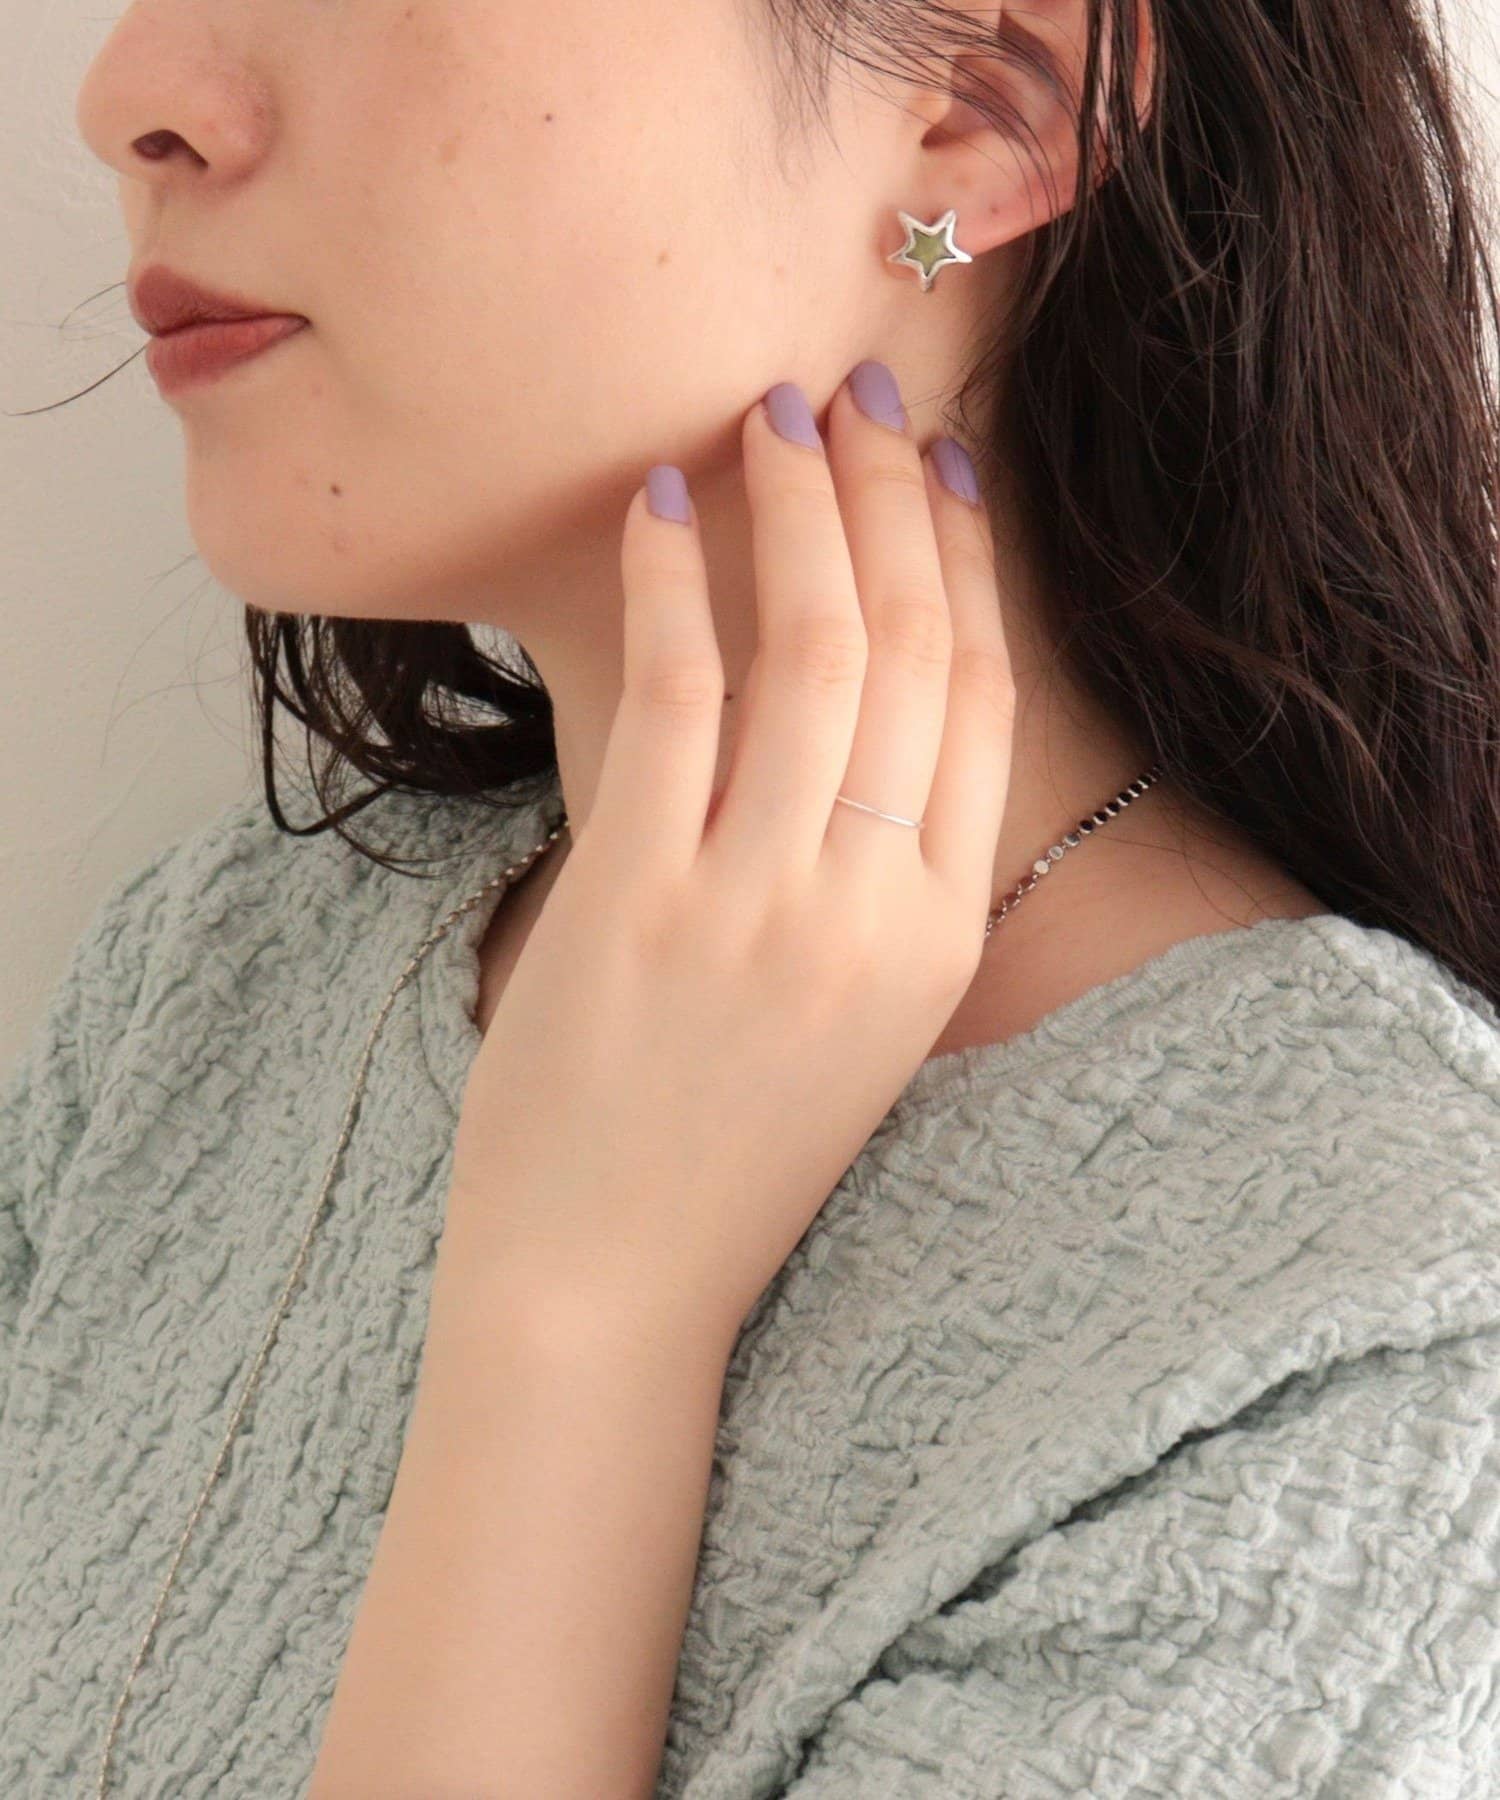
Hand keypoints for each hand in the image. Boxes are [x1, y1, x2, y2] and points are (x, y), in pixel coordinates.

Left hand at [443, 368, 1013, 1353]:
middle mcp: (874, 904)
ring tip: (769, 411)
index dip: (967, 571)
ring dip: (796, 508)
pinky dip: (673, 585)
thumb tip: (850, 738)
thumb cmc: (722, 1161)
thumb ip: (874, 894)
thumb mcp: (852, 1033)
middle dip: (892, 500)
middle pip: (915, 650)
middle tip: (862, 393)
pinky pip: (679, 696)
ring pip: (816, 650)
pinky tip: (660, 503)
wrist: (608, 1287)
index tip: (944, 474)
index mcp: (940, 936)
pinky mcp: (642, 894)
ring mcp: (761, 898)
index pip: (983, 704)